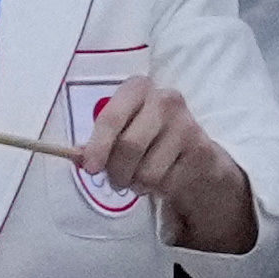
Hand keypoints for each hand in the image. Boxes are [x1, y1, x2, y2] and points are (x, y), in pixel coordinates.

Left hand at [78, 72, 257, 257]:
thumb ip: (98, 142)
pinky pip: (167, 182)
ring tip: (142, 178)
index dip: (98, 145)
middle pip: (129, 146)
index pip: (111, 117)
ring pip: (147, 171)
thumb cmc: (149, 138)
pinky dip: (159, 189)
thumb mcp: (122, 132)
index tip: (90, 168)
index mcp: (137, 88)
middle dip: (118, 172)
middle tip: (117, 180)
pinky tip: (164, 178)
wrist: (194, 152)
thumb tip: (77, 156)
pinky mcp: (201, 149)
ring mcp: (186, 123)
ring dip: (138, 184)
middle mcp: (165, 99)